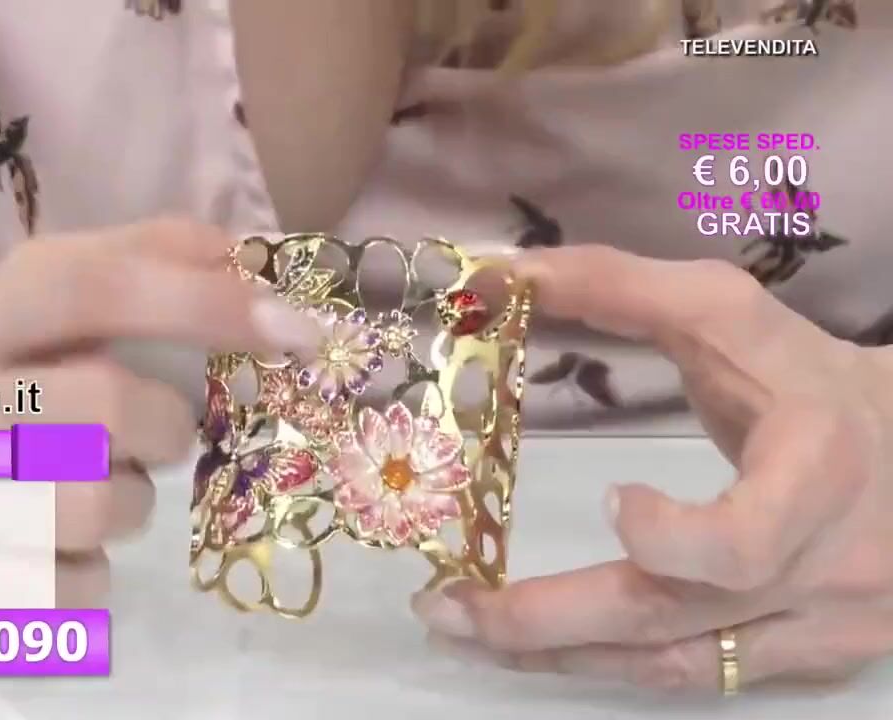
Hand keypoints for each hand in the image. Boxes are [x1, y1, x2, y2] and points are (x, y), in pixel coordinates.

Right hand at [0, 218, 319, 603]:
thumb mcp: (20, 303)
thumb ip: (128, 261)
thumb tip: (251, 255)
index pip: (90, 285)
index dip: (204, 300)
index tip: (295, 327)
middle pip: (110, 404)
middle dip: (164, 424)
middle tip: (154, 431)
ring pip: (106, 505)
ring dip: (126, 498)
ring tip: (80, 484)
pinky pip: (84, 589)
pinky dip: (95, 570)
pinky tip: (52, 544)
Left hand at [412, 245, 892, 691]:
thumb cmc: (813, 378)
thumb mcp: (732, 316)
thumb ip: (619, 287)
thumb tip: (501, 272)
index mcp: (817, 472)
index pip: (745, 542)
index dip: (668, 539)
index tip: (613, 499)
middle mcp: (824, 569)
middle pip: (673, 622)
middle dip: (544, 621)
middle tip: (444, 608)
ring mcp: (820, 629)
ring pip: (673, 668)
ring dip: (558, 656)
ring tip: (466, 631)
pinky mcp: (810, 659)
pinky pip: (699, 679)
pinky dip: (613, 663)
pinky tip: (547, 649)